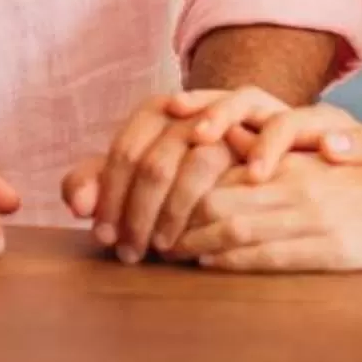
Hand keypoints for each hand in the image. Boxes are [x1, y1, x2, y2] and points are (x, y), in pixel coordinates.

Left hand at [62, 88, 255, 263]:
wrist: (263, 135)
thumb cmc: (191, 166)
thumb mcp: (143, 171)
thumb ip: (101, 181)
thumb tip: (79, 204)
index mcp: (158, 110)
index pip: (124, 154)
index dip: (110, 200)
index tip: (106, 239)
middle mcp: (195, 107)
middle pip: (158, 165)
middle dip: (140, 217)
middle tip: (133, 255)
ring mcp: (239, 112)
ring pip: (203, 161)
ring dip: (180, 207)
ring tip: (167, 246)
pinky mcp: (282, 119)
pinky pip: (267, 140)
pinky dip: (253, 168)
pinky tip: (226, 221)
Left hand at [62, 88, 361, 263]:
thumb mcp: (329, 167)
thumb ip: (283, 162)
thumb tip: (231, 157)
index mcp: (296, 160)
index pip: (225, 163)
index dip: (183, 176)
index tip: (148, 189)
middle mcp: (297, 183)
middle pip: (219, 193)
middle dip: (175, 214)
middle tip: (142, 230)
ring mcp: (314, 216)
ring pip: (238, 223)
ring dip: (195, 240)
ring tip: (163, 250)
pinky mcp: (332, 249)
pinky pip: (273, 254)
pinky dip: (234, 260)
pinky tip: (209, 265)